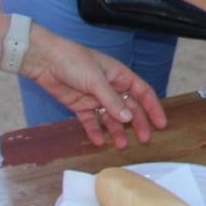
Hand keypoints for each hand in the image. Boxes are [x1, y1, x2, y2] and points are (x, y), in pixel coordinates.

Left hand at [22, 32, 167, 147]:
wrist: (44, 60)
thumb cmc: (73, 61)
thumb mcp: (96, 80)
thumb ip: (112, 100)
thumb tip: (129, 118)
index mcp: (119, 75)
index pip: (142, 92)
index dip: (153, 108)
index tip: (161, 124)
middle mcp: (110, 87)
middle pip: (129, 108)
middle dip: (137, 124)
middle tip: (144, 140)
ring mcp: (95, 98)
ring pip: (111, 117)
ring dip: (117, 130)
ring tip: (121, 145)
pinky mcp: (79, 106)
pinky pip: (91, 121)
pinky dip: (95, 131)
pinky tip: (99, 142)